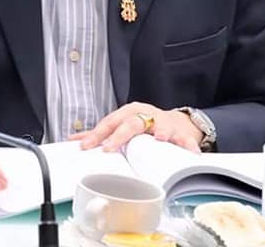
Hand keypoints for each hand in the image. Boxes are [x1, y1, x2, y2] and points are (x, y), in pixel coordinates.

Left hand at [69, 102, 202, 152]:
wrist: (174, 123)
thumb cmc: (143, 124)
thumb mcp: (121, 124)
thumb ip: (100, 133)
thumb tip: (73, 139)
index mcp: (128, 113)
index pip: (109, 122)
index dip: (97, 134)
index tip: (86, 146)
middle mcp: (144, 114)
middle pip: (131, 122)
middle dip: (120, 135)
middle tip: (109, 147)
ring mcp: (161, 123)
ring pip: (159, 125)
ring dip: (159, 131)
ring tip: (158, 138)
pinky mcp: (178, 132)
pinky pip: (184, 138)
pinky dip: (187, 144)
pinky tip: (190, 151)